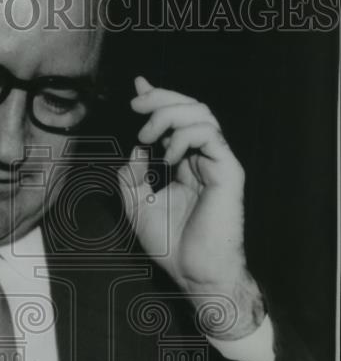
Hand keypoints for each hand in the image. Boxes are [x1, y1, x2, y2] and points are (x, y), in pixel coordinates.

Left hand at [120, 76, 264, 338]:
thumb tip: (137, 149)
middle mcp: (203, 159)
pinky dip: (184, 137)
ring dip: (169, 115)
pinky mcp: (228, 171)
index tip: (137, 87)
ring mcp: (218, 163)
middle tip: (136, 101)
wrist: (195, 273)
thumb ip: (132, 177)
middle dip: (161, 98)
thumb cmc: (172, 247)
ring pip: (202, 114)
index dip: (157, 99)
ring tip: (147, 135)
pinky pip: (209, 135)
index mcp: (185, 165)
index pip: (175, 122)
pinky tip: (167, 156)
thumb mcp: (137, 207)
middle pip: (191, 109)